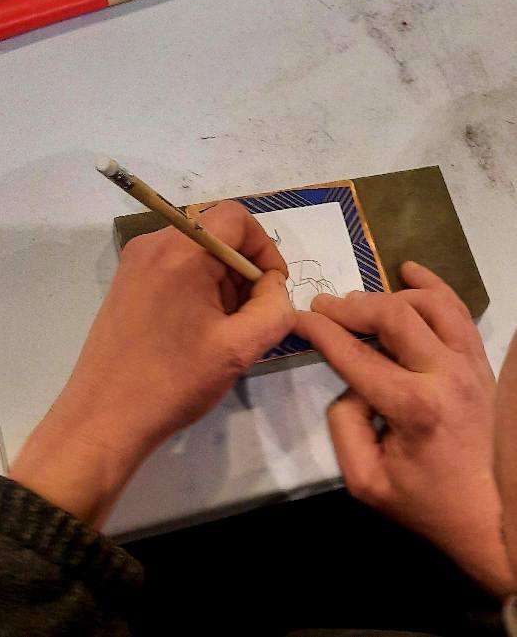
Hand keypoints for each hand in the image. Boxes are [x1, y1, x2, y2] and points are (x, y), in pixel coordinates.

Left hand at [10, 202, 292, 525]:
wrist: (103, 419)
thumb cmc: (173, 382)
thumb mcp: (239, 348)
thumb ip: (274, 309)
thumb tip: (274, 287)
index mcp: (181, 251)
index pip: (237, 218)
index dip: (264, 248)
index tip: (271, 289)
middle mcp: (154, 245)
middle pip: (217, 234)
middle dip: (243, 271)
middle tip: (249, 317)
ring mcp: (135, 262)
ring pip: (197, 252)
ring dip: (221, 282)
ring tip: (223, 330)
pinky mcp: (126, 282)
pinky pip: (175, 267)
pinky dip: (197, 288)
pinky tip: (196, 331)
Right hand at [294, 262, 513, 597]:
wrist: (489, 517)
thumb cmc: (425, 502)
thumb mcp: (365, 480)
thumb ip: (344, 425)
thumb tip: (350, 383)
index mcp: (414, 407)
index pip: (355, 354)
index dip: (321, 330)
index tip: (299, 317)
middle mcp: (445, 375)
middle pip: (393, 315)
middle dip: (350, 306)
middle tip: (325, 307)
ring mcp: (470, 365)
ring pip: (428, 304)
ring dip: (389, 295)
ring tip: (361, 303)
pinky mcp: (481, 363)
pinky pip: (458, 311)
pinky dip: (433, 286)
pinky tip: (410, 272)